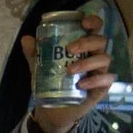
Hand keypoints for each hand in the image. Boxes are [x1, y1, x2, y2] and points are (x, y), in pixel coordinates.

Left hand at [22, 11, 116, 132]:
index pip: (94, 29)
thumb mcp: (40, 67)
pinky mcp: (102, 88)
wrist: (53, 110)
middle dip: (87, 42)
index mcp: (83, 47)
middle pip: (101, 41)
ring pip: (104, 59)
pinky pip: (106, 80)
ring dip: (87, 62)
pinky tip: (81, 84)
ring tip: (69, 70)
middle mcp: (94, 56)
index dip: (93, 22)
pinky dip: (94, 80)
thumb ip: (35, 53)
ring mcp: (100, 71)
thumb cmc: (50, 83)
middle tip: (70, 48)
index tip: (84, 22)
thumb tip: (26, 39)